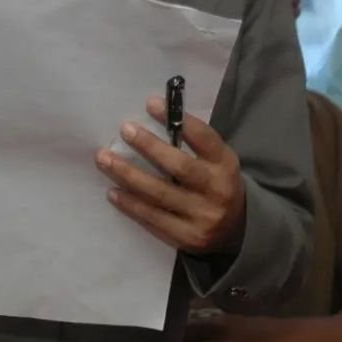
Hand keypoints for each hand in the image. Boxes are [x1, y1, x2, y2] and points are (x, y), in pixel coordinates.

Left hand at [95, 96, 245, 254]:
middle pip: (180, 167)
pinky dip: (131, 204)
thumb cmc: (216, 183)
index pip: (204, 138)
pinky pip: (153, 219)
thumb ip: (192, 143)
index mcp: (225, 164)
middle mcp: (216, 190)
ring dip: (128, 175)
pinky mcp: (187, 238)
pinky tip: (113, 191)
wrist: (237, 230)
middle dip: (150, 146)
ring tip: (104, 159)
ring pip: (160, 194)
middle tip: (125, 129)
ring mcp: (202, 217)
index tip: (151, 103)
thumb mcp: (215, 160)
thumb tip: (153, 114)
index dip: (179, 121)